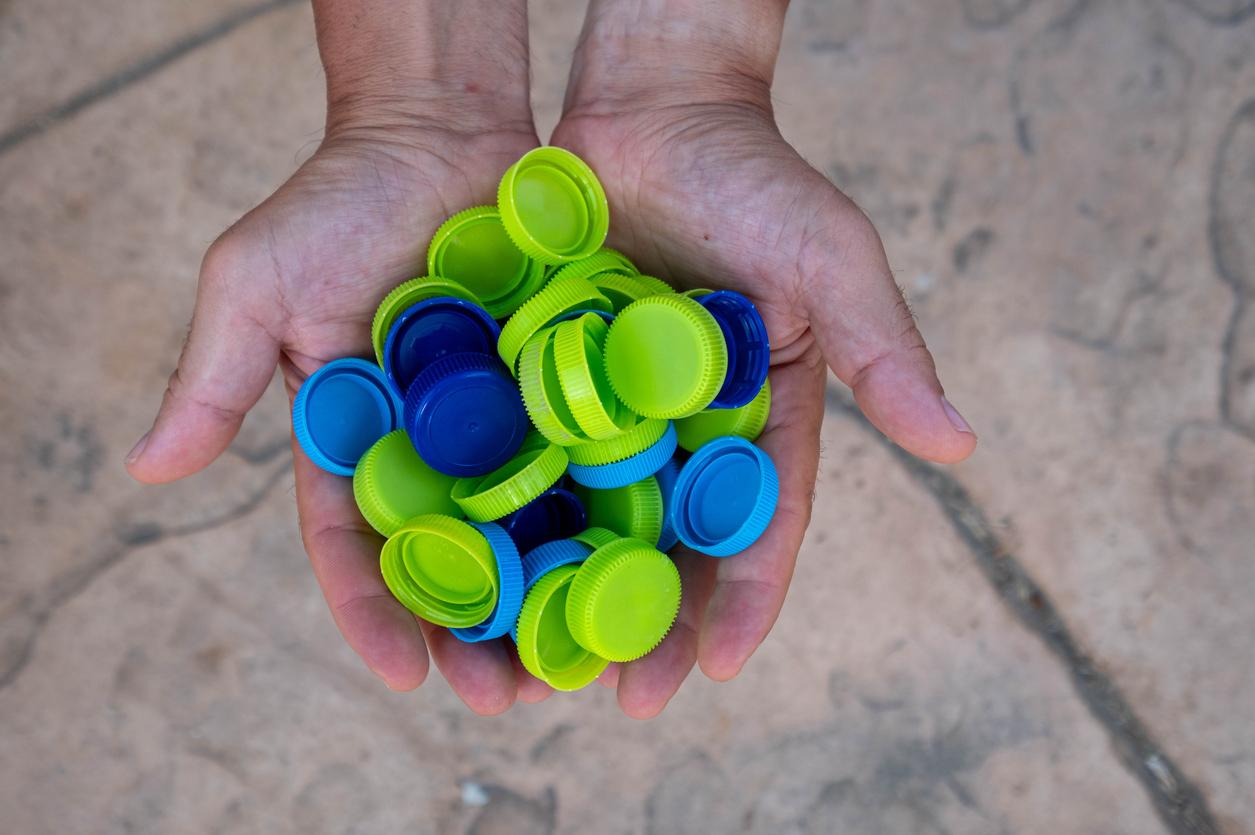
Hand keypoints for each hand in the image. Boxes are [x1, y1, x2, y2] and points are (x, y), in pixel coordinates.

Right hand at [126, 0, 555, 713]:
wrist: (441, 128)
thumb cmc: (338, 199)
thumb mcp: (257, 282)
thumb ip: (214, 376)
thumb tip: (145, 468)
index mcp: (355, 443)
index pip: (357, 544)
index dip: (375, 610)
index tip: (402, 673)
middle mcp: (433, 448)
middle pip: (454, 558)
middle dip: (476, 632)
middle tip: (509, 697)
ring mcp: (506, 421)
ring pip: (530, 525)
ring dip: (551, 596)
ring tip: (580, 662)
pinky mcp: (567, 384)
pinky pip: (592, 455)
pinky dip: (609, 509)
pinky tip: (638, 562)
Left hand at [548, 0, 976, 716]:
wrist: (653, 101)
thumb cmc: (756, 174)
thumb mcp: (831, 259)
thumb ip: (883, 350)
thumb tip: (960, 448)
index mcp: (759, 416)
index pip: (758, 524)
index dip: (741, 598)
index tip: (714, 666)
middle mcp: (683, 425)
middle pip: (665, 542)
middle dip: (644, 621)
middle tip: (612, 701)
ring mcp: (609, 403)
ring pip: (588, 512)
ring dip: (563, 587)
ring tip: (529, 661)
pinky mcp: (543, 371)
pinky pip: (522, 448)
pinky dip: (502, 504)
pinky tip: (471, 560)